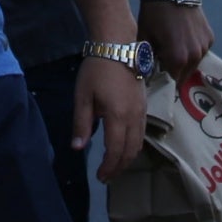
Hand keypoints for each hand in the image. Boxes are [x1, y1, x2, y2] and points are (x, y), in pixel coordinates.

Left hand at [73, 57, 146, 180]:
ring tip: (115, 165)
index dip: (108, 167)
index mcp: (117, 116)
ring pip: (139, 142)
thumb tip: (77, 148)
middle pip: (131, 151)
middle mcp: (134, 116)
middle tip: (107, 176)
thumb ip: (81, 124)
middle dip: (119, 167)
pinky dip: (134, 145)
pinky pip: (142, 131)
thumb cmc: (96, 69)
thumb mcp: (82, 96)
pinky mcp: (144, 104)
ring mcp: (142, 110)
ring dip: (128, 158)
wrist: (118, 44)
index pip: (116, 151)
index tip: (99, 176)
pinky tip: (124, 145)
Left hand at [139, 0, 214, 78]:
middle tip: (161, 57)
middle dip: (173, 69)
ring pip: (193, 63)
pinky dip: (192, 48)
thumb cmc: (154, 11)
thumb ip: (145, 60)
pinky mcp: (210, 36)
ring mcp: (204, 46)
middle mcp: (195, 55)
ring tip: (171, 44)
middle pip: (183, 74)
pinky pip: (200, 50)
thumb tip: (145, 74)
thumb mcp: (144, 37)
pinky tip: (182, 36)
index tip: (156, 74)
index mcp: (177, 59)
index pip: (171, 81)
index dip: (162, 78)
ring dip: (183, 60)